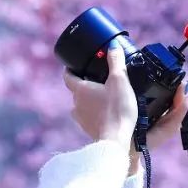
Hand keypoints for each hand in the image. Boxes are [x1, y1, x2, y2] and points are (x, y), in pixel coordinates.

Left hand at [65, 51, 187, 174]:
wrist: (117, 140)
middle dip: (85, 84)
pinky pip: (89, 117)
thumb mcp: (120, 80)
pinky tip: (108, 113)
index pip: (67, 76)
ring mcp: (81, 119)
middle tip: (98, 78)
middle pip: (76, 90)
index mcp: (80, 89)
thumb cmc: (117, 109)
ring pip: (82, 105)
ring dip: (90, 100)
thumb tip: (113, 47)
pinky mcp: (89, 130)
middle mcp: (76, 104)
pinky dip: (96, 113)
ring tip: (105, 96)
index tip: (72, 65)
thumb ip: (116, 62)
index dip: (69, 69)